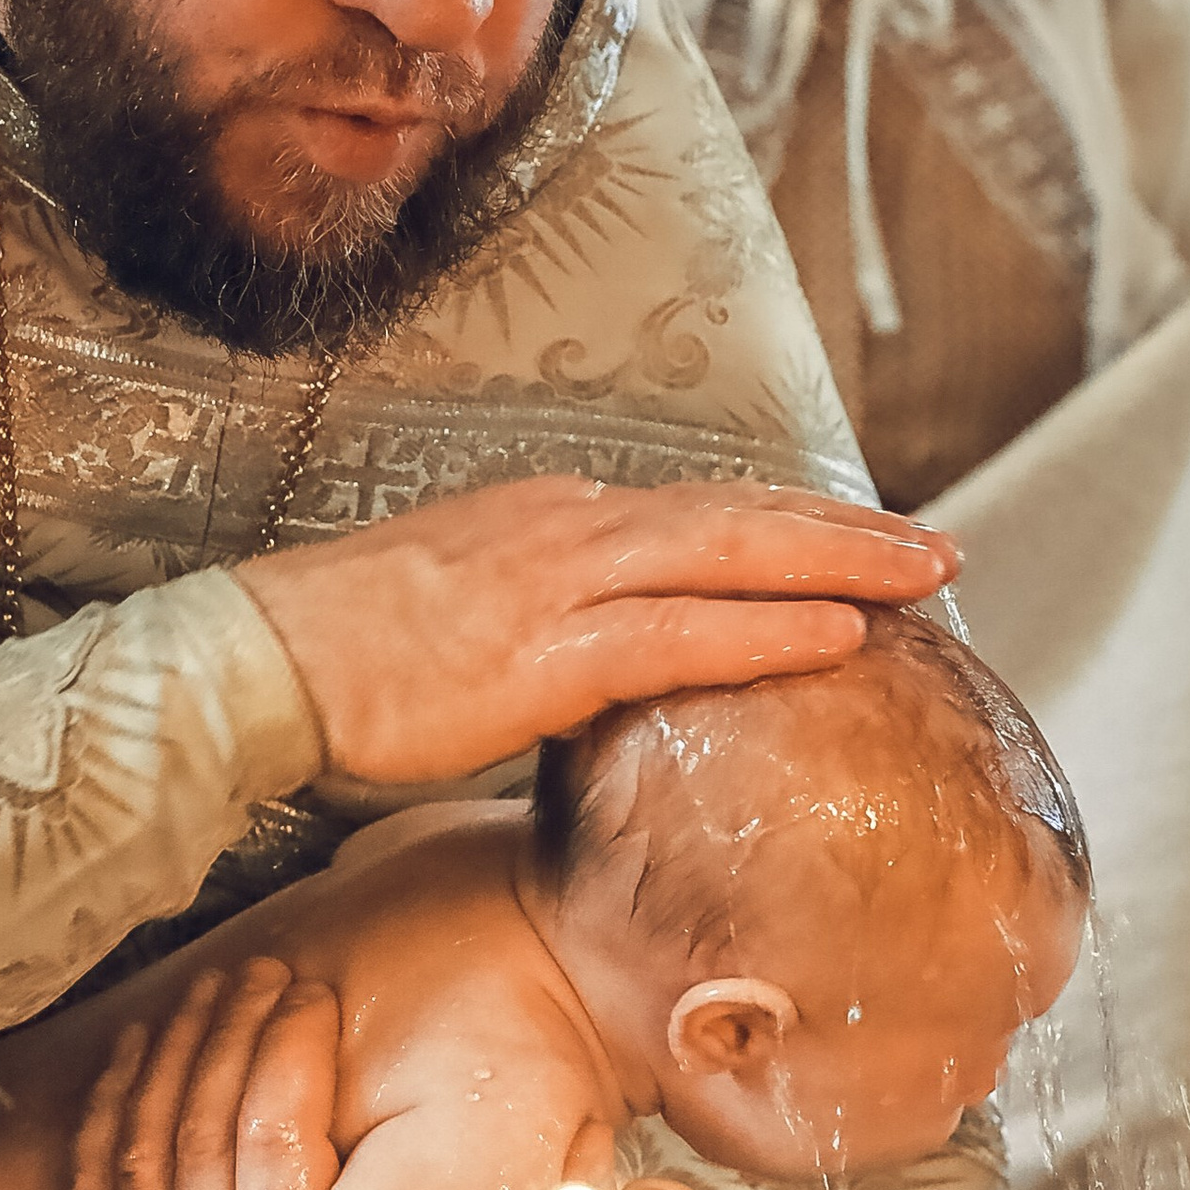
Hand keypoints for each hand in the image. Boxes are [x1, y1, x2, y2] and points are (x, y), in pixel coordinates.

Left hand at [62, 957, 441, 1189]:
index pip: (274, 1152)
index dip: (290, 1057)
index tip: (318, 999)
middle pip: (203, 1143)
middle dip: (231, 1035)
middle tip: (264, 977)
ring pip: (147, 1155)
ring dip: (177, 1053)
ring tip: (218, 993)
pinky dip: (115, 1107)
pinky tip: (148, 1046)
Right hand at [238, 475, 958, 785]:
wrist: (253, 663)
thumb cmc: (337, 661)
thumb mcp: (458, 625)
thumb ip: (538, 634)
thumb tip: (592, 676)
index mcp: (547, 520)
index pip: (696, 513)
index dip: (789, 526)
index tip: (860, 540)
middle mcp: (566, 529)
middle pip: (737, 516)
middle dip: (844, 528)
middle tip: (936, 544)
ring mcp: (558, 580)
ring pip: (732, 558)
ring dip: (839, 564)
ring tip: (925, 576)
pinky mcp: (546, 649)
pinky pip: (683, 633)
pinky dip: (769, 630)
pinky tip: (840, 638)